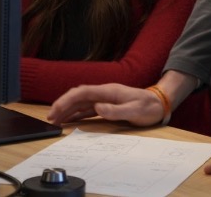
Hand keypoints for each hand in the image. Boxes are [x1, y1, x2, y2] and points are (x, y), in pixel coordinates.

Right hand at [47, 83, 161, 126]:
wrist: (159, 104)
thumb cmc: (148, 107)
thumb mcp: (134, 110)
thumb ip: (116, 110)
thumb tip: (97, 108)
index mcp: (108, 91)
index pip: (82, 92)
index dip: (67, 100)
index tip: (56, 110)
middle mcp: (104, 93)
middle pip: (78, 96)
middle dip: (63, 105)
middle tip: (50, 118)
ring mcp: (105, 99)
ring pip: (81, 102)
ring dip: (67, 110)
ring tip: (55, 120)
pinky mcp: (107, 105)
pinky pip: (87, 108)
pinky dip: (77, 114)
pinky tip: (70, 120)